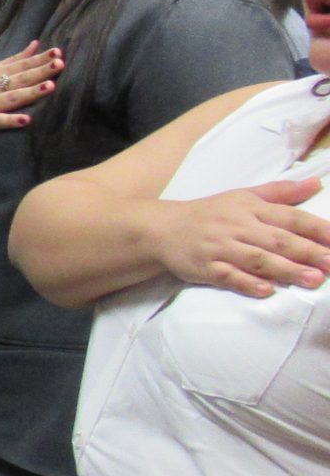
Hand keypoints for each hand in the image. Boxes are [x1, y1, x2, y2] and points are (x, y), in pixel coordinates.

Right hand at [0, 42, 62, 155]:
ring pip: (12, 98)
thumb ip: (14, 59)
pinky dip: (10, 121)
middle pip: (20, 78)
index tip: (58, 52)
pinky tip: (25, 120)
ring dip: (30, 92)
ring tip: (50, 87)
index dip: (39, 59)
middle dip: (40, 71)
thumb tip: (36, 44)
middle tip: (59, 64)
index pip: (21, 64)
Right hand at [148, 179, 329, 298]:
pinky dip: (247, 283)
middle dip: (308, 252)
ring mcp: (220, 248)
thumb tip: (316, 184)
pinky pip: (228, 276)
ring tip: (313, 279)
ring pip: (257, 260)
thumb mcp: (242, 196)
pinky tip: (266, 291)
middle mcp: (237, 226)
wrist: (160, 229)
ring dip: (286, 270)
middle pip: (278, 240)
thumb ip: (280, 192)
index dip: (317, 228)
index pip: (289, 217)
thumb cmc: (209, 213)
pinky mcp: (205, 267)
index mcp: (250, 208)